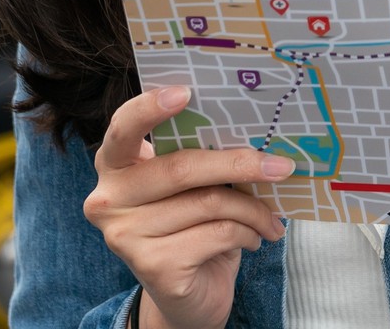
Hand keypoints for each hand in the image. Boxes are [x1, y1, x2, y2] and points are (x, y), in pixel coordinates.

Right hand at [84, 86, 290, 328]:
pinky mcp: (153, 266)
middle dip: (239, 164)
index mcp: (114, 167)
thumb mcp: (190, 189)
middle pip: (181, 168)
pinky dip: (247, 234)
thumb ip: (198, 160)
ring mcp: (125, 236)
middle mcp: (108, 200)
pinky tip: (254, 239)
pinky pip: (218, 234)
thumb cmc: (190, 228)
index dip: (150, 107)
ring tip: (271, 218)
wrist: (186, 298)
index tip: (186, 92)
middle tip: (281, 166)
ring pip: (208, 203)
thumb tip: (253, 137)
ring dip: (253, 210)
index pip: (123, 128)